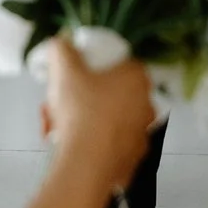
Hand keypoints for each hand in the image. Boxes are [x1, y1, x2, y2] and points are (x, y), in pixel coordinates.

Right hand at [33, 38, 154, 188]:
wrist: (86, 164)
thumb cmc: (80, 111)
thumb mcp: (64, 71)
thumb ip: (62, 49)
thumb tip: (61, 43)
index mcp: (137, 78)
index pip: (119, 64)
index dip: (93, 70)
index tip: (75, 79)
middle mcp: (147, 104)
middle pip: (111, 94)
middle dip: (83, 99)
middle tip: (60, 106)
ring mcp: (143, 134)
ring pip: (110, 121)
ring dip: (86, 122)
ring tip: (59, 129)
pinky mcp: (134, 159)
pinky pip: (111, 146)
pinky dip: (94, 145)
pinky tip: (74, 147)